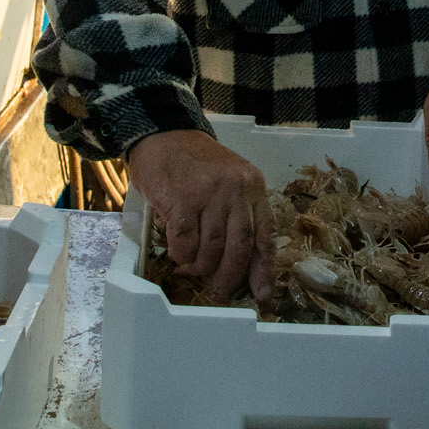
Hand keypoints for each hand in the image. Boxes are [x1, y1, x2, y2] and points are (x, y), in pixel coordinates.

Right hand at [126, 129, 273, 302]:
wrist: (164, 134)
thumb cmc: (195, 164)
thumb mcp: (229, 181)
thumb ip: (239, 214)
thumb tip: (242, 263)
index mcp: (253, 187)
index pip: (265, 235)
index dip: (264, 269)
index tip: (262, 294)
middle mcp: (235, 189)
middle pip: (239, 247)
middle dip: (229, 277)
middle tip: (219, 291)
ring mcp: (208, 194)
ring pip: (211, 249)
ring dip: (201, 267)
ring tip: (192, 268)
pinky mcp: (181, 200)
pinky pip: (184, 243)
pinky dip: (180, 255)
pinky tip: (177, 253)